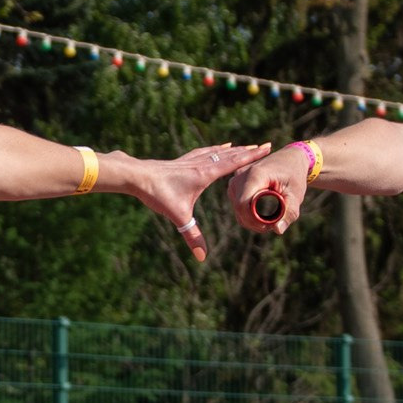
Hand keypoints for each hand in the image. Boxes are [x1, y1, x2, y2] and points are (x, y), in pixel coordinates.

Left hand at [116, 143, 271, 260]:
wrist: (136, 176)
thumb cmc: (158, 194)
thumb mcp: (179, 217)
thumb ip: (192, 236)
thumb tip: (202, 257)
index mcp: (204, 174)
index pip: (234, 163)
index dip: (251, 156)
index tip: (266, 148)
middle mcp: (200, 164)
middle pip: (229, 155)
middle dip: (247, 151)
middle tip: (264, 145)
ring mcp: (189, 161)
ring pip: (216, 152)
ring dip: (232, 150)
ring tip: (242, 146)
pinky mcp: (180, 162)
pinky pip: (202, 152)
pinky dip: (213, 149)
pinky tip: (215, 148)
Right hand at [230, 145, 313, 233]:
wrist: (290, 159)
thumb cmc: (294, 175)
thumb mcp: (296, 194)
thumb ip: (289, 212)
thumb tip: (278, 230)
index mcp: (256, 174)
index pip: (243, 204)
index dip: (253, 220)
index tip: (269, 226)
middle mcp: (241, 174)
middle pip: (239, 207)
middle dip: (253, 222)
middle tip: (271, 225)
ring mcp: (235, 178)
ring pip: (237, 208)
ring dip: (250, 219)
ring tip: (268, 220)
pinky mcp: (235, 183)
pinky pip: (237, 204)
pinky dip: (247, 214)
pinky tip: (261, 215)